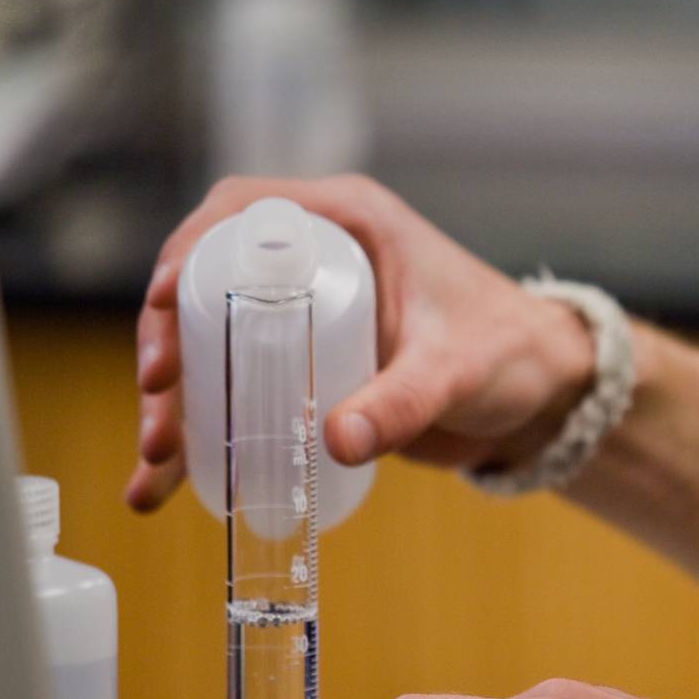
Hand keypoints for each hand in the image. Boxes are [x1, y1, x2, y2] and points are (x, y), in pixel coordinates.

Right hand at [125, 174, 599, 510]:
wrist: (544, 398)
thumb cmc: (513, 353)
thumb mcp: (458, 370)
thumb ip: (404, 401)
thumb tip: (335, 442)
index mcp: (347, 224)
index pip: (240, 214)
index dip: (188, 252)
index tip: (162, 304)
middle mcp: (315, 260)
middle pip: (208, 286)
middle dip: (169, 344)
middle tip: (159, 402)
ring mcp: (304, 317)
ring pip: (213, 347)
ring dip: (178, 402)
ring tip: (154, 462)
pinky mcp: (307, 370)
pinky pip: (241, 394)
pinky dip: (205, 437)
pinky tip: (167, 484)